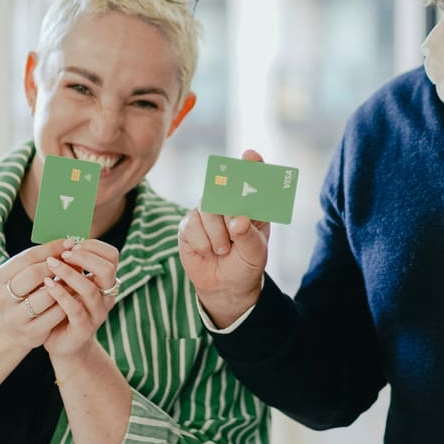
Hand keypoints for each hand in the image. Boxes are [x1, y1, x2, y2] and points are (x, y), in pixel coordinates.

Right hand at [0, 240, 68, 349]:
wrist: (13, 329)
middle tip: (74, 261)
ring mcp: (15, 318)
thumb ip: (41, 260)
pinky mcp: (30, 332)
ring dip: (65, 285)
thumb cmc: (24, 294)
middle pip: (33, 274)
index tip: (70, 242)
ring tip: (76, 278)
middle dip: (57, 266)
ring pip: (46, 295)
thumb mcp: (23, 276)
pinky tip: (75, 296)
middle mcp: (2, 298)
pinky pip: (55, 314)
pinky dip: (67, 303)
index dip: (51, 248)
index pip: (27, 257)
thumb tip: (69, 243)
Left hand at [40, 238, 120, 359]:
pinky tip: (48, 284)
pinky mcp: (84, 329)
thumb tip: (63, 239)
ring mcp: (97, 313)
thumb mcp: (70, 283)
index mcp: (105, 282)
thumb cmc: (64, 308)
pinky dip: (60, 294)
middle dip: (84, 258)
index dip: (93, 247)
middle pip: (107, 270)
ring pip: (90, 289)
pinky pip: (74, 308)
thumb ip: (72, 265)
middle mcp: (106, 296)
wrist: (63, 343)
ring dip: (69, 273)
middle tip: (63, 254)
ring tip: (51, 264)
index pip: (112, 256)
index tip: (72, 244)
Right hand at [178, 149, 270, 327]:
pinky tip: (208, 251)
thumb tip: (237, 220)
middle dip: (230, 210)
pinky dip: (203, 243)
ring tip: (224, 249)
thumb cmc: (246, 264)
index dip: (251, 165)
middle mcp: (227, 201)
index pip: (252, 178)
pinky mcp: (188, 224)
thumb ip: (248, 235)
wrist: (226, 287)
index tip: (251, 156)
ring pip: (209, 209)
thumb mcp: (255, 253)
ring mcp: (206, 211)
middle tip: (236, 229)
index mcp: (250, 203)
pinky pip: (193, 226)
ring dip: (218, 235)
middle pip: (224, 189)